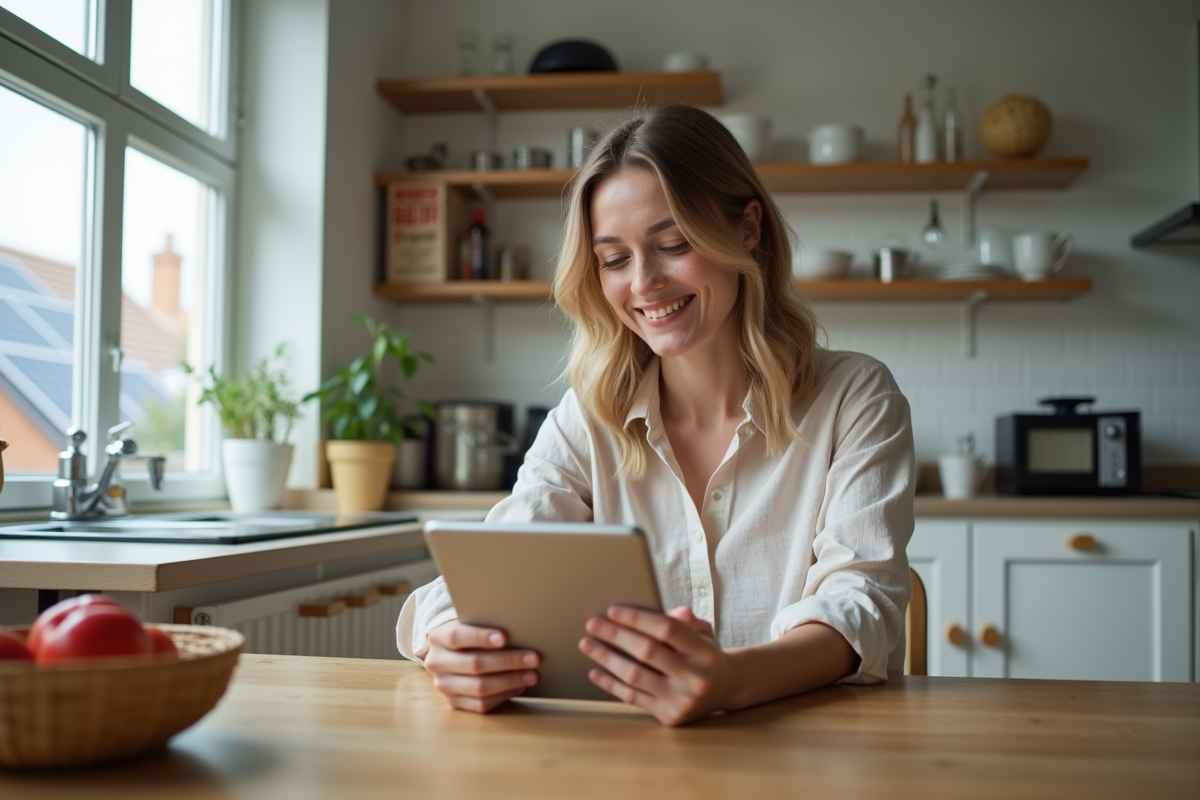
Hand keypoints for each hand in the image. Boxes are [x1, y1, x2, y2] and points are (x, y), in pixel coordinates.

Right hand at [424, 619, 539, 712]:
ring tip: (532, 675)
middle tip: (534, 658)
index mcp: (438, 638)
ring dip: (510, 681)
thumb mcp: (471, 623)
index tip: (504, 638)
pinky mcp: (454, 703)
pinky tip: (519, 686)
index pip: (457, 636)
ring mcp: (443, 685)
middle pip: (474, 664)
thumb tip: (521, 629)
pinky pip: (481, 704)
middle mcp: (436, 663)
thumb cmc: (470, 633)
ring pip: (480, 688)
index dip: (480, 637)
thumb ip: (487, 624)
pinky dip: (503, 696)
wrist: (451, 652)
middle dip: (508, 661)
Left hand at [579, 605, 731, 726]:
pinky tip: (595, 672)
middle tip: (592, 624)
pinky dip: (611, 685)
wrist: (724, 689)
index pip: (667, 630)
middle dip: (616, 635)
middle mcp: (695, 678)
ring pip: (635, 676)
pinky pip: (633, 698)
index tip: (612, 610)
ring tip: (586, 644)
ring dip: (606, 658)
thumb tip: (667, 611)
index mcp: (704, 652)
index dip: (637, 618)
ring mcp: (682, 700)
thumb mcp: (703, 632)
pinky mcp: (669, 717)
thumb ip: (685, 621)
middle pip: (647, 651)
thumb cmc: (704, 654)